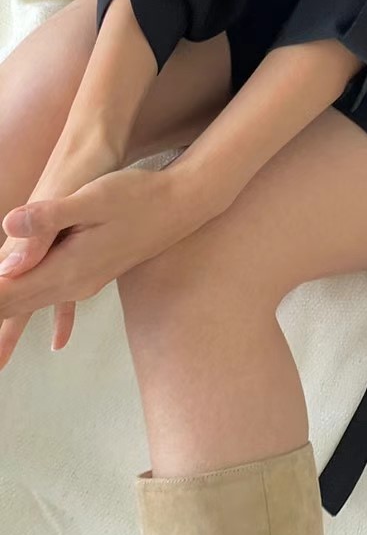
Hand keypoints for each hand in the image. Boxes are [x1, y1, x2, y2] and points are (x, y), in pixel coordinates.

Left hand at [0, 168, 203, 363]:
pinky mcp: (92, 275)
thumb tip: (9, 225)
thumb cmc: (138, 197)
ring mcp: (85, 282)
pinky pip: (54, 301)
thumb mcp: (93, 198)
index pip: (9, 292)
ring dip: (7, 314)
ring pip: (32, 305)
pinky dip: (36, 310)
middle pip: (16, 306)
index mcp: (67, 266)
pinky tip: (54, 337)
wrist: (181, 205)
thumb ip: (50, 215)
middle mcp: (74, 282)